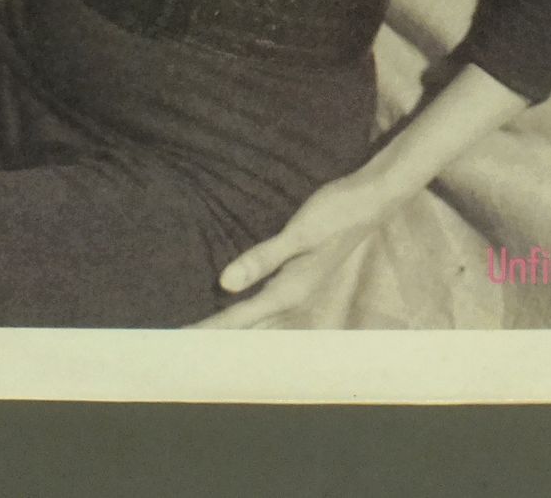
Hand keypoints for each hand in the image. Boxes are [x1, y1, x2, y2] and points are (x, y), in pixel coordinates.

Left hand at [197, 172, 406, 327]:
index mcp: (290, 292)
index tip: (180, 343)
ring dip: (232, 334)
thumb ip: (263, 258)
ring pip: (259, 326)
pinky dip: (246, 318)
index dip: (208, 331)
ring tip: (203, 340)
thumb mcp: (299, 233)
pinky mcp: (300, 281)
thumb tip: (225, 283)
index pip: (238, 320)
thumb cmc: (336, 213)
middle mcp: (294, 300)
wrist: (370, 202)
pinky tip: (236, 312)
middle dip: (217, 341)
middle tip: (182, 349)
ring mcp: (299, 293)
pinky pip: (266, 310)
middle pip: (248, 332)